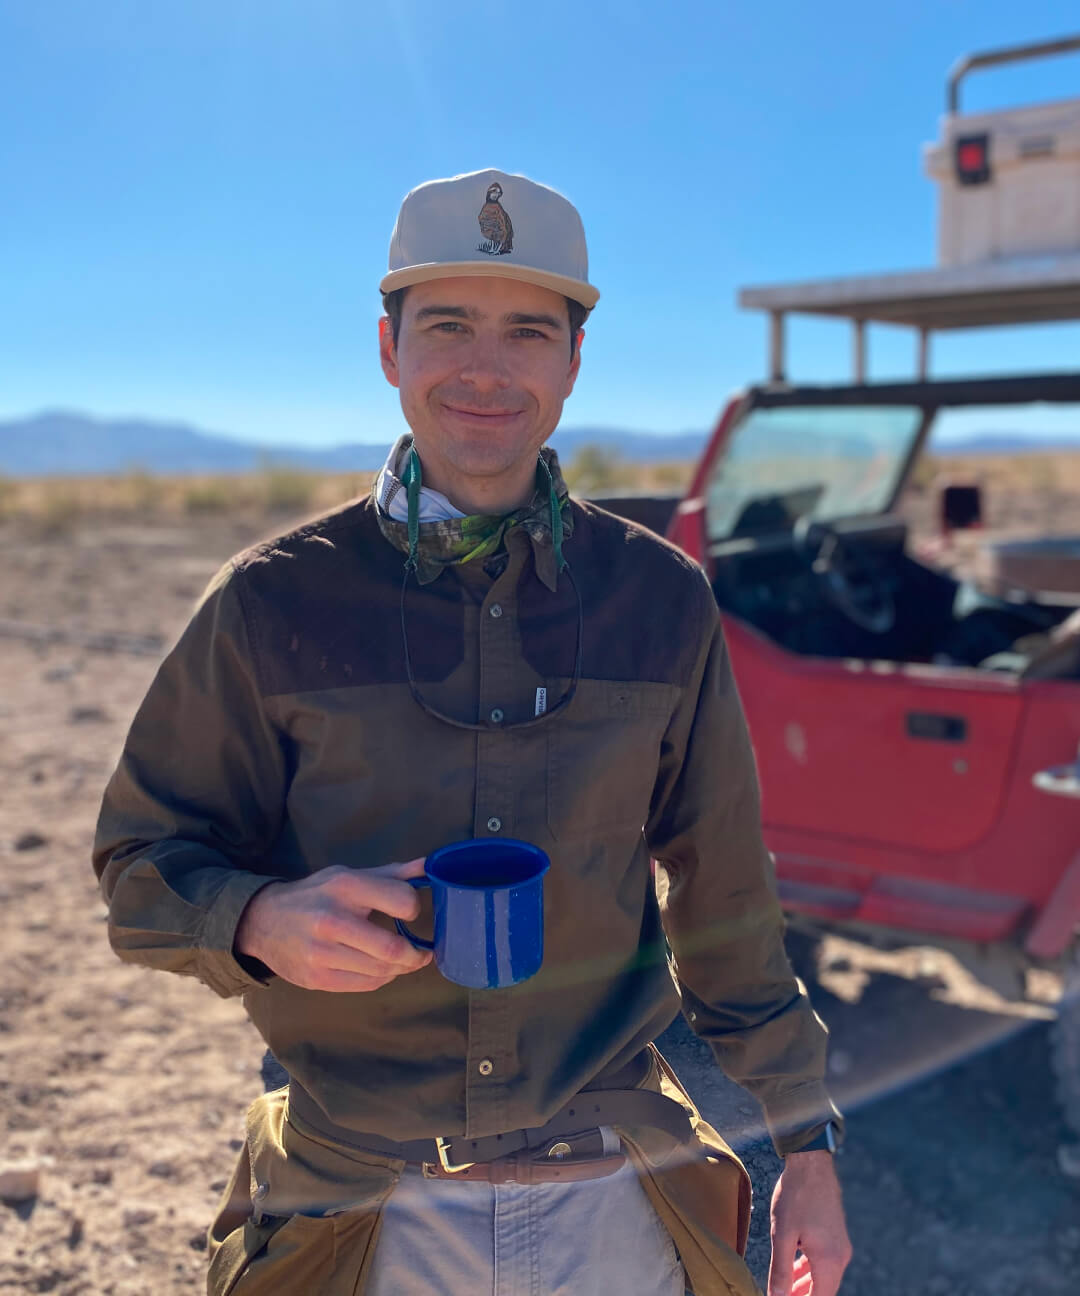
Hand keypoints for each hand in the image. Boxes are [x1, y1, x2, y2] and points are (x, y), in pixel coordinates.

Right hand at [235, 859, 432, 991]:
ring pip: (381, 971)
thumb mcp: (347, 875)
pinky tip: (382, 969)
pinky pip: (365, 985)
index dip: (414, 908)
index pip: (401, 900)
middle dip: (416, 954)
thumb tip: (429, 867)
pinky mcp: (317, 979)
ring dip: (401, 968)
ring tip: (404, 961)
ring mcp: (322, 953)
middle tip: (423, 953)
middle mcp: (333, 920)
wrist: (262, 921)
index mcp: (345, 886)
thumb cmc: (315, 894)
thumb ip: (391, 874)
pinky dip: (382, 978)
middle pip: (392, 948)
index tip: (411, 913)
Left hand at [767, 1151, 851, 1295]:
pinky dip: (809, 1270)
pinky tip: (794, 1270)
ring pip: (823, 1276)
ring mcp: (840, 1245)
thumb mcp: (782, 1234)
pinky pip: (824, 1262)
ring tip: (784, 1290)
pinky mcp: (835, 1235)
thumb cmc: (795, 1195)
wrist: (811, 1163)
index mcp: (830, 1261)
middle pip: (823, 1290)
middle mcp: (840, 1256)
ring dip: (804, 1285)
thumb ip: (781, 1270)